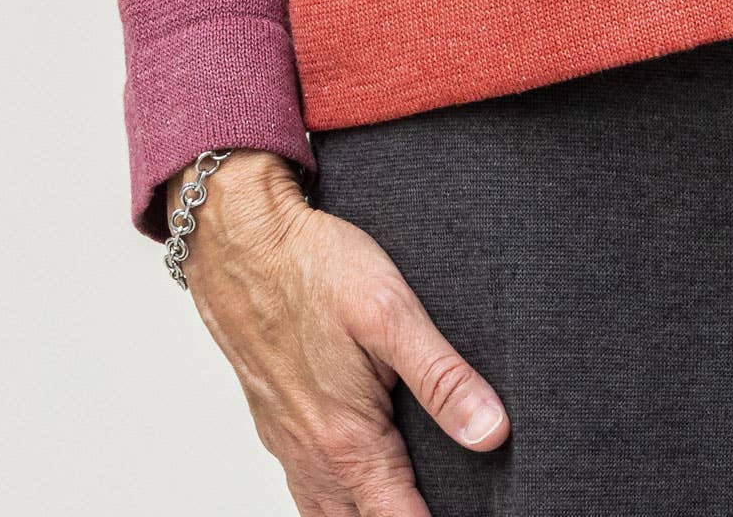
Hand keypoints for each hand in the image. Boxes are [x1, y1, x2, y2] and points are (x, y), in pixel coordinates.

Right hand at [176, 151, 508, 514]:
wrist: (241, 243)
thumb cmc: (315, 268)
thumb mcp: (391, 313)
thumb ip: (442, 378)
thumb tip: (491, 433)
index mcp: (347, 439)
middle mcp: (312, 455)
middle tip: (447, 506)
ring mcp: (288, 442)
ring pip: (328, 515)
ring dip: (367, 516)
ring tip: (406, 503)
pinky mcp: (276, 422)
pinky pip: (306, 489)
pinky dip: (335, 503)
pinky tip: (357, 486)